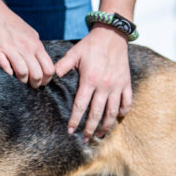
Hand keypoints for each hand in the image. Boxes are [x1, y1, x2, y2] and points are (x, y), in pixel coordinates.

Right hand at [0, 8, 55, 87]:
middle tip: (31, 85)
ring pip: (23, 73)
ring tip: (19, 81)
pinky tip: (8, 73)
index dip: (47, 79)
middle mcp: (26, 47)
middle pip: (37, 74)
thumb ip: (36, 46)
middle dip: (35, 84)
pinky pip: (6, 69)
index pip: (49, 68)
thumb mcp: (29, 33)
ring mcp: (12, 49)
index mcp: (35, 44)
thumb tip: (42, 61)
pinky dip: (8, 75)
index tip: (42, 82)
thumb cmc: (10, 24)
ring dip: (22, 81)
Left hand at [54, 25, 131, 140]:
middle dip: (90, 129)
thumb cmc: (91, 45)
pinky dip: (123, 111)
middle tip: (86, 140)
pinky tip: (117, 118)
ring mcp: (117, 85)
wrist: (112, 34)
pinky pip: (126, 101)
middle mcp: (104, 86)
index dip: (74, 120)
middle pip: (97, 114)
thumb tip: (49, 76)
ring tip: (101, 135)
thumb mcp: (74, 53)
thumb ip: (61, 66)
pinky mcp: (126, 83)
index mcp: (89, 80)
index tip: (70, 131)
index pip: (80, 106)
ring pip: (112, 112)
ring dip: (106, 126)